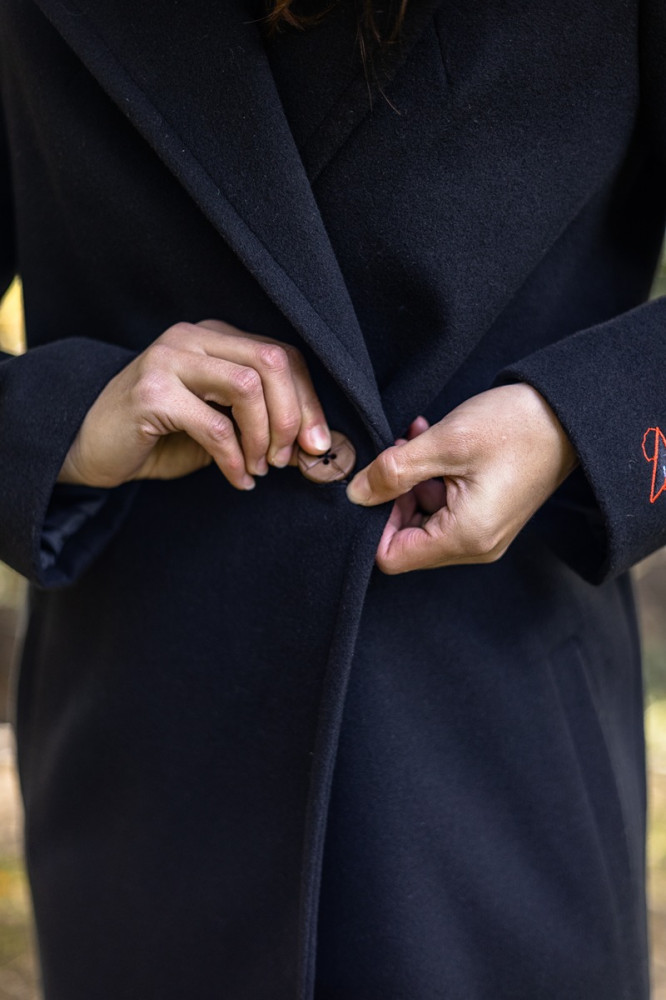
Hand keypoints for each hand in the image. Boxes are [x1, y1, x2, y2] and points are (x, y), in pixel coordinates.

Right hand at [58, 320, 330, 489]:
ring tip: (261, 467)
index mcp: (214, 338)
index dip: (308, 400)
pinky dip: (235, 459)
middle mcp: (193, 338)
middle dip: (293, 416)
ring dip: (263, 436)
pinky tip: (238, 479)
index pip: (282, 355)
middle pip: (272, 361)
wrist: (89, 447)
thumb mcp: (219, 425)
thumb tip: (312, 445)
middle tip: (291, 457)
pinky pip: (214, 426)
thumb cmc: (159, 437)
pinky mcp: (151, 393)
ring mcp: (169, 360)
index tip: (317, 444)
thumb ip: (260, 424)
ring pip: (247, 385)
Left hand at [346, 384, 577, 573]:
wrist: (569, 414)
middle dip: (393, 495)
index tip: (375, 483)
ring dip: (411, 480)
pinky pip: (445, 508)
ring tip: (415, 438)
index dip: (374, 522)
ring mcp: (484, 532)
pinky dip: (431, 478)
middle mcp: (475, 546)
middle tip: (395, 452)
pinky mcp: (489, 515)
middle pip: (407, 540)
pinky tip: (430, 441)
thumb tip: (355, 493)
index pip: (393, 557)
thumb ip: (393, 471)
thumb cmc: (514, 428)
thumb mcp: (444, 443)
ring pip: (424, 519)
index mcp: (464, 537)